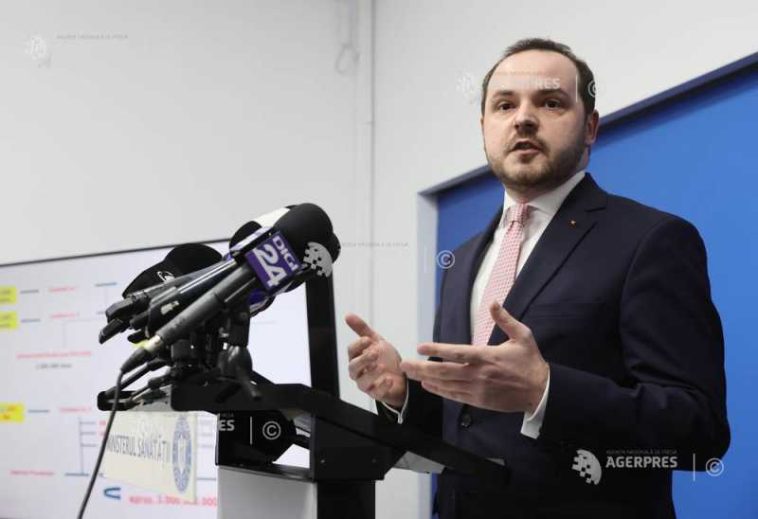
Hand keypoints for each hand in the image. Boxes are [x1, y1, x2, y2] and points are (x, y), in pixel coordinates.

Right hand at [345, 313, 406, 407]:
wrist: (402, 375)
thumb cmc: (385, 358)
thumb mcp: (376, 341)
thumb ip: (362, 330)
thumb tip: (347, 315)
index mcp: (357, 358)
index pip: (351, 351)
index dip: (358, 345)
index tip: (369, 340)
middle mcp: (359, 372)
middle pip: (353, 367)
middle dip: (363, 359)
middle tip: (375, 352)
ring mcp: (367, 384)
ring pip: (362, 382)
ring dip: (372, 373)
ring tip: (382, 366)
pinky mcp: (377, 394)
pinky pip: (376, 393)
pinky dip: (382, 387)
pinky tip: (389, 380)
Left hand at [400, 302, 548, 413]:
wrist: (540, 391)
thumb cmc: (530, 362)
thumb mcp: (523, 336)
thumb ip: (505, 319)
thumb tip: (494, 302)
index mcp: (487, 356)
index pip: (457, 352)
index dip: (437, 350)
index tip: (420, 347)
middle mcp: (479, 374)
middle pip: (444, 371)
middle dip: (421, 367)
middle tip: (404, 364)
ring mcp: (477, 389)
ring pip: (446, 384)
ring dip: (426, 379)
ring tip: (409, 374)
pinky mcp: (479, 401)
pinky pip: (454, 395)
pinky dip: (439, 390)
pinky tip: (428, 385)